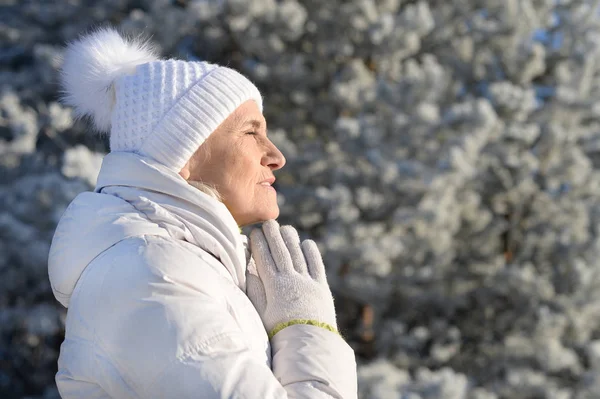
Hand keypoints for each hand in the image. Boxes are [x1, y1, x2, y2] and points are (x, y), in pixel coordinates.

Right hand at [246, 220, 336, 337]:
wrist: (307, 345)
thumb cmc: (279, 333)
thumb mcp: (261, 313)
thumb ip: (255, 290)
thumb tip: (248, 269)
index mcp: (274, 286)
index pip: (264, 258)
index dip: (259, 244)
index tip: (254, 232)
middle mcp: (292, 279)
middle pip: (281, 252)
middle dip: (273, 235)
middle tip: (268, 223)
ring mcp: (308, 282)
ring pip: (298, 254)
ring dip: (291, 239)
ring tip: (285, 228)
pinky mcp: (322, 288)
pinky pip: (316, 265)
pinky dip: (311, 252)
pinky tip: (306, 243)